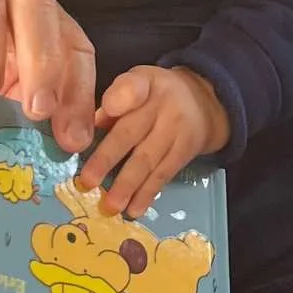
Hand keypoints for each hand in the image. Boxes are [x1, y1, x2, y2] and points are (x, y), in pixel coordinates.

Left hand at [76, 67, 230, 218]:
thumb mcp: (137, 84)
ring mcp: (176, 130)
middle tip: (87, 181)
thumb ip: (113, 103)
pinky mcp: (185, 152)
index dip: (120, 98)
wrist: (204, 102)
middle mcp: (161, 105)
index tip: (106, 111)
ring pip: (148, 159)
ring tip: (110, 206)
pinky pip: (163, 174)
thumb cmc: (154, 96)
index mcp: (143, 83)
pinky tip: (134, 210)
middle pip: (131, 132)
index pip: (132, 87)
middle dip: (108, 158)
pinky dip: (147, 194)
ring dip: (127, 185)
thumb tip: (88, 130)